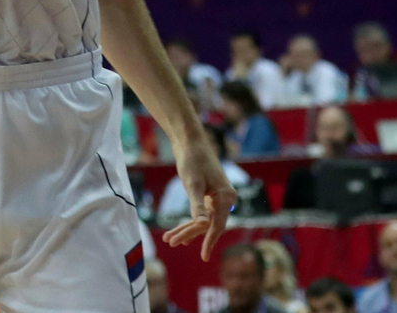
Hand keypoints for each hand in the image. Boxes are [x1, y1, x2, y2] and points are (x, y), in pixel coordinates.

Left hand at [161, 133, 237, 260]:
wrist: (190, 140)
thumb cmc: (192, 159)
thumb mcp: (192, 184)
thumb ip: (197, 206)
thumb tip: (202, 226)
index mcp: (226, 197)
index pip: (218, 225)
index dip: (209, 241)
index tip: (202, 256)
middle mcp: (226, 198)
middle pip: (208, 223)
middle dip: (189, 233)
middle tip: (171, 242)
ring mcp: (218, 197)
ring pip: (203, 219)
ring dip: (187, 228)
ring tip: (170, 240)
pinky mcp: (209, 194)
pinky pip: (201, 213)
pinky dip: (190, 221)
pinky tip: (181, 232)